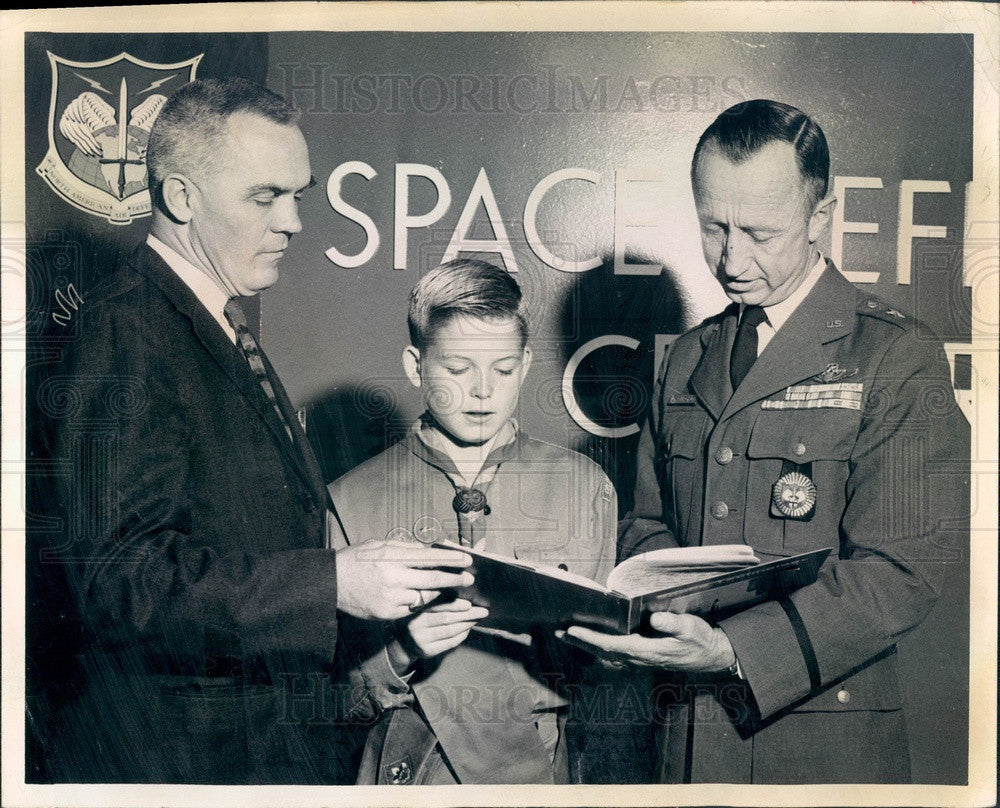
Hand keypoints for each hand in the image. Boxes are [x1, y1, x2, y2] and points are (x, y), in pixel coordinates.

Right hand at [335, 541, 472, 620]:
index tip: (467, 560)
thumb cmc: (356, 560)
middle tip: (469, 580)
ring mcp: (391, 598)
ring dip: (437, 593)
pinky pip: (411, 609)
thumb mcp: (379, 545)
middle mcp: (395, 578)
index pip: (430, 558)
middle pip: (433, 580)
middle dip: (454, 580)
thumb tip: (428, 550)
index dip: (452, 560)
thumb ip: (405, 548)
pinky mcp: (387, 613)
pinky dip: (418, 604)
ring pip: (424, 597)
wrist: (331, 584)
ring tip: (446, 589)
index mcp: (394, 557)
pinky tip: (421, 599)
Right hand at [402, 598, 489, 659]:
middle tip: (482, 611)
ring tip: (478, 618)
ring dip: (467, 624)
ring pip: (449, 630)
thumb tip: (463, 590)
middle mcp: (415, 624)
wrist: (402, 642)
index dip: (455, 604)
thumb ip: (436, 598)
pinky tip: (468, 629)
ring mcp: (420, 639)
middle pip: (446, 618)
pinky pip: (449, 643)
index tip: (469, 603)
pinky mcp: (426, 651)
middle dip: (467, 614)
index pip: (437, 605)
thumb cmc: (418, 617)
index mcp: (414, 608)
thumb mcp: (421, 605)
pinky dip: (461, 635)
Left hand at [560, 612, 736, 673]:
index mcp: (647, 651)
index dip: (591, 638)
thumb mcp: (691, 628)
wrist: (710, 656)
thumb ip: (673, 624)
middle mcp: (639, 658)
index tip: (573, 629)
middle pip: (602, 651)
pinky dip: (598, 647)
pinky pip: (614, 654)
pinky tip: (591, 642)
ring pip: (606, 654)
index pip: (612, 645)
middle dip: (580, 642)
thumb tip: (654, 619)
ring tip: (568, 635)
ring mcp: (639, 659)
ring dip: (586, 645)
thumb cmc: (699, 641)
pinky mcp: (641, 657)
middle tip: (558, 632)